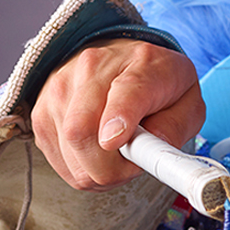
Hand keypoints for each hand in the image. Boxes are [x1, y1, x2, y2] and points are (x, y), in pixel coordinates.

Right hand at [31, 42, 204, 188]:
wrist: (121, 58)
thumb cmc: (156, 84)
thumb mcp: (187, 101)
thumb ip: (176, 126)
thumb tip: (149, 153)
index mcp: (141, 64)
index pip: (126, 91)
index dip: (119, 118)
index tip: (115, 141)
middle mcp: (91, 68)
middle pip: (82, 133)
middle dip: (111, 168)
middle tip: (131, 163)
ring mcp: (59, 89)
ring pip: (70, 154)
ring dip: (97, 171)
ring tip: (115, 155)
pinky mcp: (42, 113)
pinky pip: (60, 162)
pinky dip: (80, 169)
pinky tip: (95, 153)